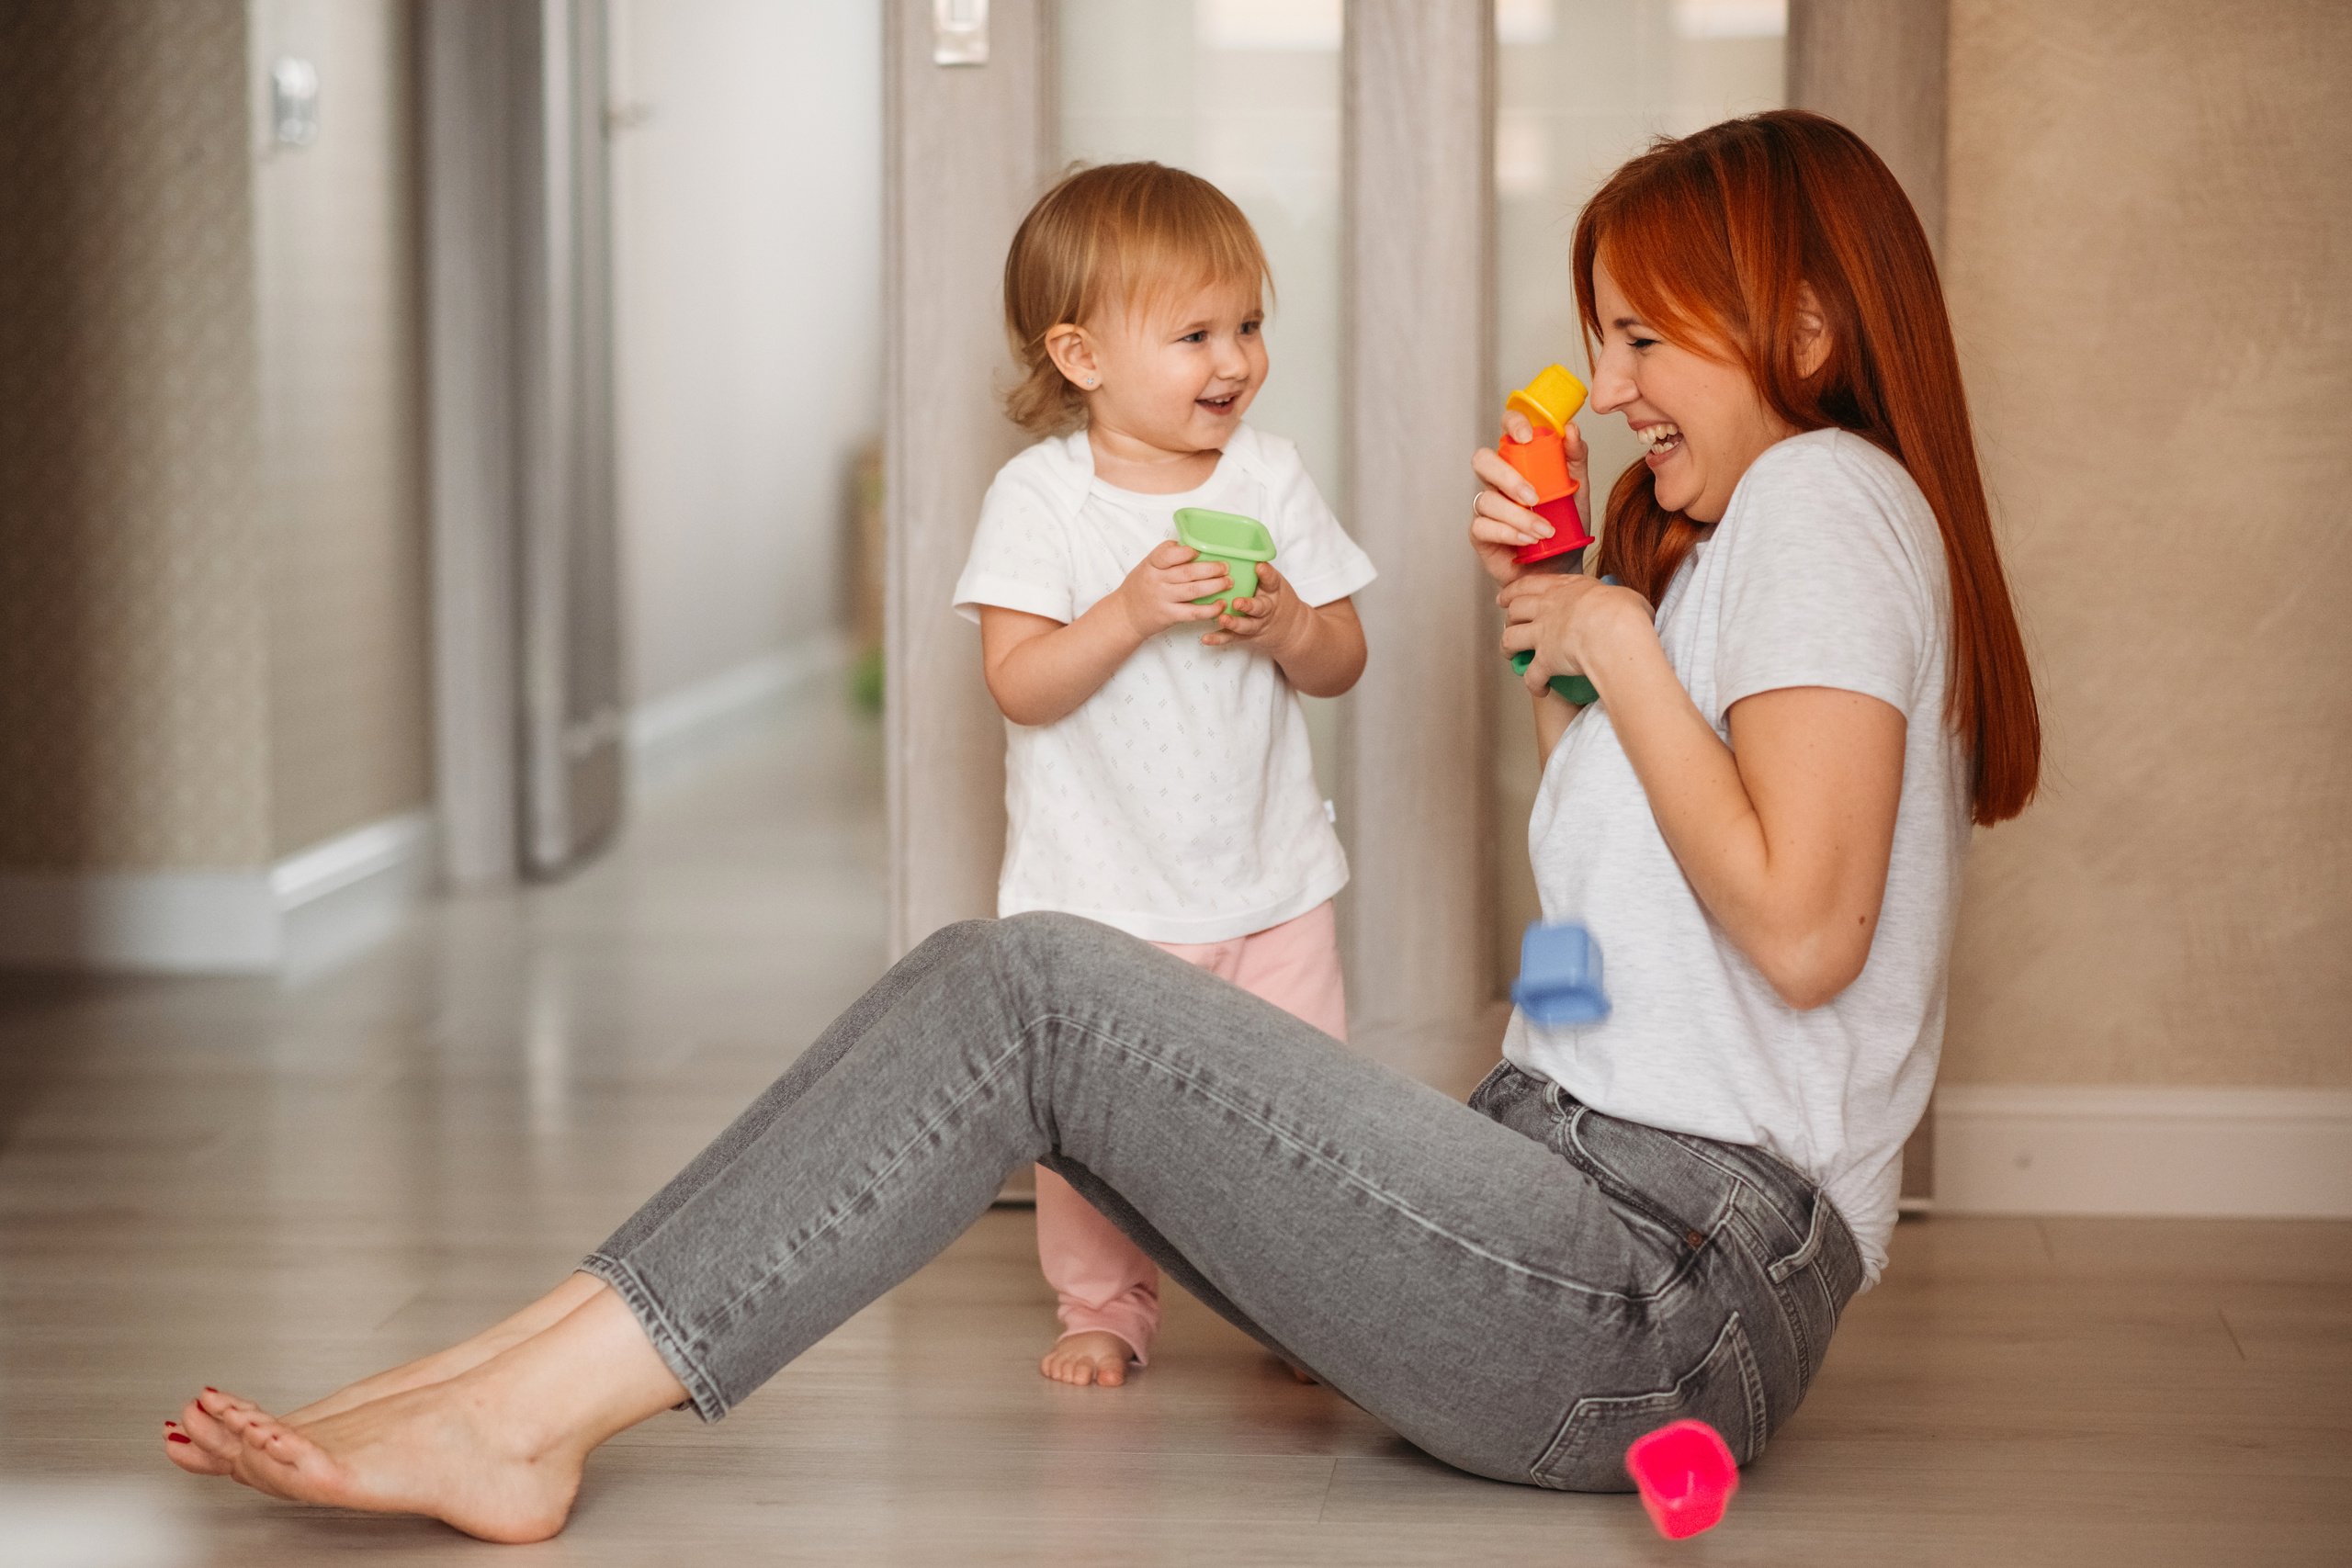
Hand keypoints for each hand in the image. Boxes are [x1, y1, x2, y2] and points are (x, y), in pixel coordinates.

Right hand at [1112, 539, 1230, 641]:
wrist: (1125, 615)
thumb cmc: (1140, 588)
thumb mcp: (1146, 566)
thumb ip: (1165, 556)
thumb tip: (1190, 545)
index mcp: (1151, 564)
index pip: (1168, 554)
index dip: (1187, 552)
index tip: (1201, 551)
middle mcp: (1156, 581)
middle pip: (1188, 572)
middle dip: (1211, 569)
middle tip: (1226, 567)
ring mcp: (1163, 599)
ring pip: (1194, 591)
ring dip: (1215, 586)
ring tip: (1228, 582)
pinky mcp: (1169, 616)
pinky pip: (1193, 612)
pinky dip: (1210, 609)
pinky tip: (1220, 604)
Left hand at [1201, 560, 1305, 651]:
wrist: (1290, 630)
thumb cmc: (1275, 598)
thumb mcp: (1273, 582)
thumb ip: (1257, 570)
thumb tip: (1228, 546)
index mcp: (1273, 590)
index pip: (1272, 580)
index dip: (1266, 574)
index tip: (1259, 566)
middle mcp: (1267, 608)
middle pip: (1260, 608)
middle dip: (1249, 605)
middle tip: (1238, 602)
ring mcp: (1257, 624)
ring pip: (1247, 625)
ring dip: (1234, 622)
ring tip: (1222, 618)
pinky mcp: (1247, 636)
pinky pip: (1232, 638)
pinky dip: (1219, 638)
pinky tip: (1206, 638)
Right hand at [1469, 409, 1591, 585]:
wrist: (1561, 567)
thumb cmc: (1565, 528)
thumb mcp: (1577, 490)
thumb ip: (1575, 459)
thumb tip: (1571, 430)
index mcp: (1520, 462)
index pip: (1507, 431)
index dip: (1512, 424)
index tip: (1528, 436)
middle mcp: (1498, 481)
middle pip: (1483, 461)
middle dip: (1507, 476)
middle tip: (1533, 496)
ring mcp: (1487, 507)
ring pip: (1487, 500)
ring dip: (1519, 517)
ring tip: (1544, 531)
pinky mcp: (1480, 533)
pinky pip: (1483, 526)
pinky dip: (1509, 533)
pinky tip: (1528, 541)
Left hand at [1497, 570, 1647, 698]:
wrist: (1613, 632)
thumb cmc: (1622, 611)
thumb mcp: (1621, 594)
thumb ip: (1614, 599)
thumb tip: (1625, 605)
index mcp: (1564, 588)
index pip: (1530, 584)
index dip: (1513, 591)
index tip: (1506, 597)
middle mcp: (1547, 608)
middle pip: (1514, 610)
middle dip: (1508, 618)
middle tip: (1508, 623)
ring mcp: (1542, 634)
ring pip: (1510, 639)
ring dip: (1508, 649)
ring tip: (1512, 655)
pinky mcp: (1544, 660)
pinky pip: (1531, 676)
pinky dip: (1534, 685)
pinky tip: (1541, 689)